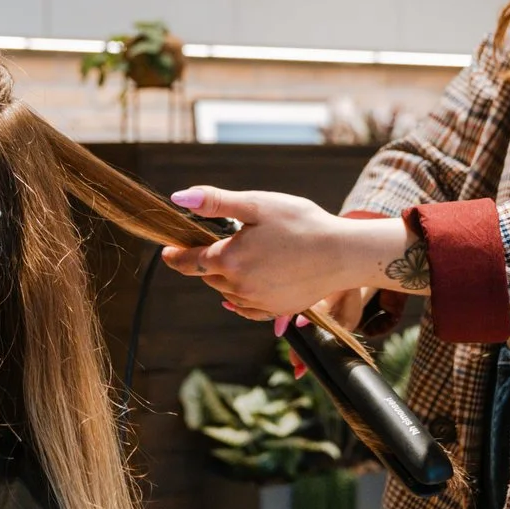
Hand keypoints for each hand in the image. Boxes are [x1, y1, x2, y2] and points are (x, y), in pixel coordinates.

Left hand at [159, 187, 416, 319]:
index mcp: (228, 260)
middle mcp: (238, 287)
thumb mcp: (256, 205)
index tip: (166, 251)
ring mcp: (258, 302)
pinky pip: (247, 308)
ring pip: (227, 292)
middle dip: (206, 261)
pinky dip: (241, 298)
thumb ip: (215, 203)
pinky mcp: (276, 311)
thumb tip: (177, 197)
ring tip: (241, 257)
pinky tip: (249, 284)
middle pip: (208, 276)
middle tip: (215, 243)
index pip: (189, 261)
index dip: (175, 255)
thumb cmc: (301, 223)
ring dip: (225, 277)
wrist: (343, 253)